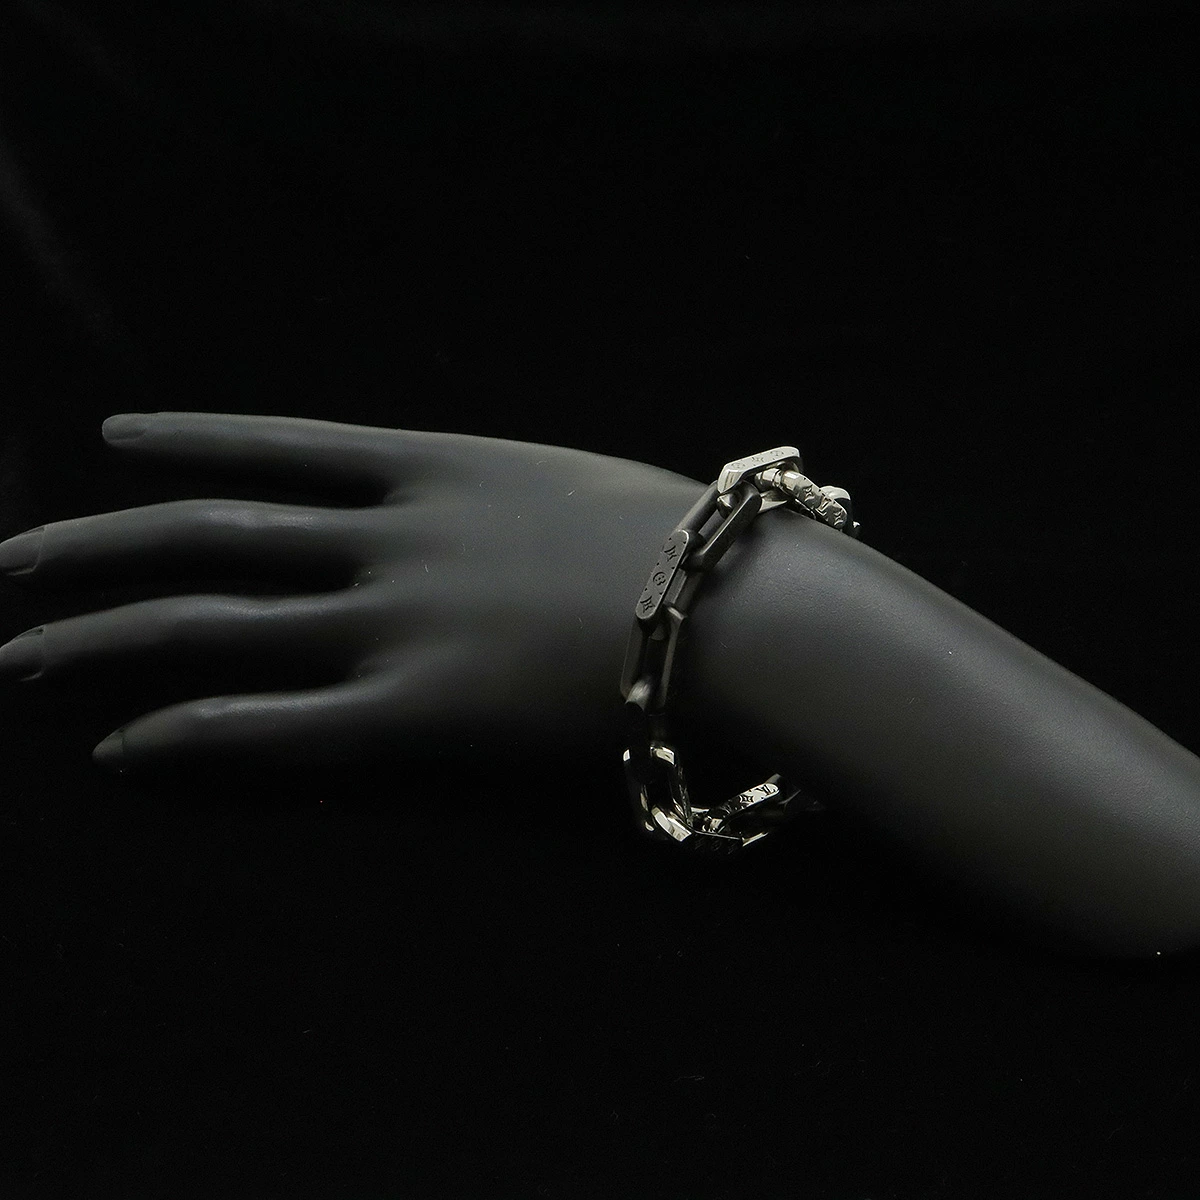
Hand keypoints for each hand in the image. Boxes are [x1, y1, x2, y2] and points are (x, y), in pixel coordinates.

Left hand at [0, 412, 703, 772]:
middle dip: (99, 550)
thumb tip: (475, 508)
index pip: (278, 444)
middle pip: (210, 539)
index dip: (187, 442)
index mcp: (434, 466)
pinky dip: (190, 733)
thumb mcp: (577, 483)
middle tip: (11, 564)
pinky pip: (277, 726)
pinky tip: (119, 748)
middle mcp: (388, 538)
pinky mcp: (414, 718)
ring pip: (214, 629)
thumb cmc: (684, 540)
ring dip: (103, 640)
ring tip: (18, 654)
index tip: (110, 442)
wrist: (734, 608)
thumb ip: (499, 492)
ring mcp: (392, 627)